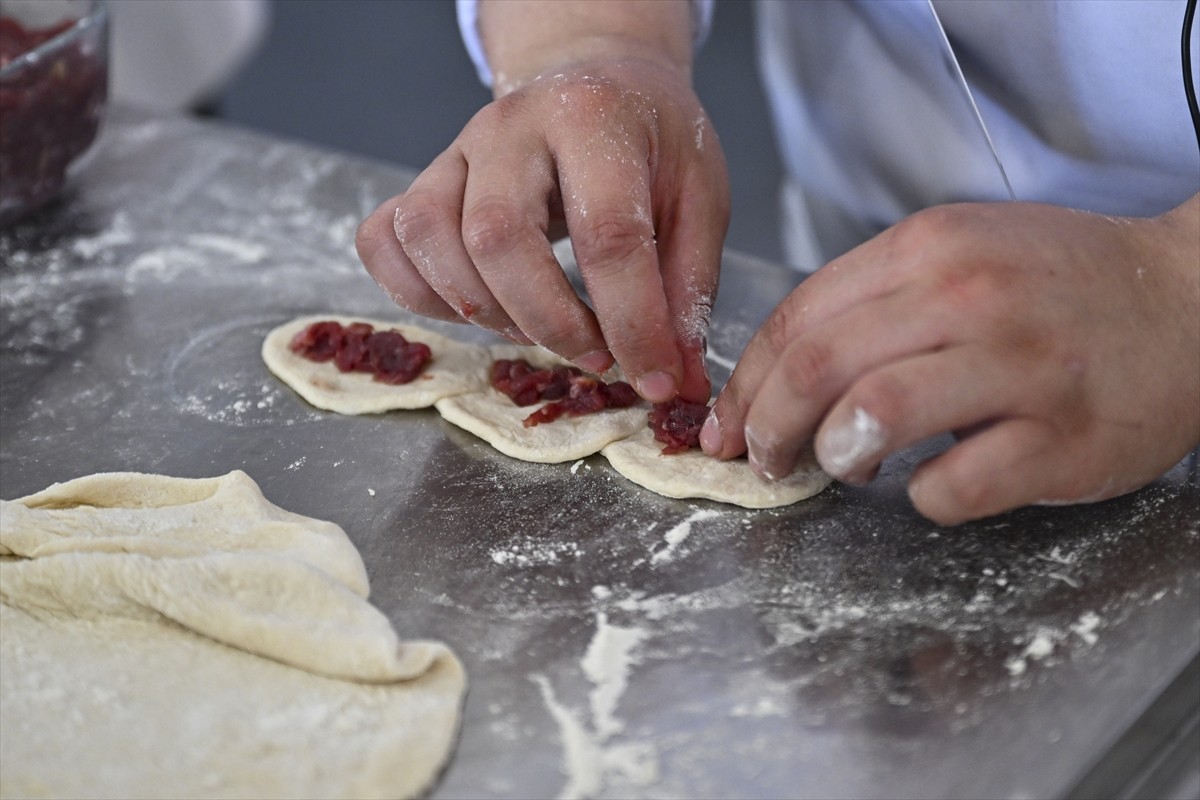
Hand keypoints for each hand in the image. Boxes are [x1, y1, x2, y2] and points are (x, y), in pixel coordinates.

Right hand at [356, 3, 728, 403]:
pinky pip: (384, 239)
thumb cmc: (650, 142)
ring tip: (538, 329)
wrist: (598, 80)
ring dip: (482, 310)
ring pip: (428, 237)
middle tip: (596, 357)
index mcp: (593, 119)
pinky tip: (475, 310)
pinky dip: (416, 292)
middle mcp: (511, 126)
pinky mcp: (424, 178)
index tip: (655, 380)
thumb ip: (688, 287)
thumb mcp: (699, 199)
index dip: (632, 323)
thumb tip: (676, 380)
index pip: (606, 235)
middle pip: (498, 237)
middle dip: (549, 323)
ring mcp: (456, 149)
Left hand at [701, 197, 1199, 524]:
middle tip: (764, 458)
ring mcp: (1020, 366)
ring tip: (841, 465)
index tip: (728, 422)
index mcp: (929, 248)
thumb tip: (779, 374)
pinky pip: (956, 483)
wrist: (1191, 301)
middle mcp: (969, 296)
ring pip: (874, 413)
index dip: (745, 382)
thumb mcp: (961, 255)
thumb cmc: (1059, 288)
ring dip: (832, 454)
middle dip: (766, 425)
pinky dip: (921, 497)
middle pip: (816, 364)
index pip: (797, 317)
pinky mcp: (1063, 438)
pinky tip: (927, 487)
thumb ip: (873, 301)